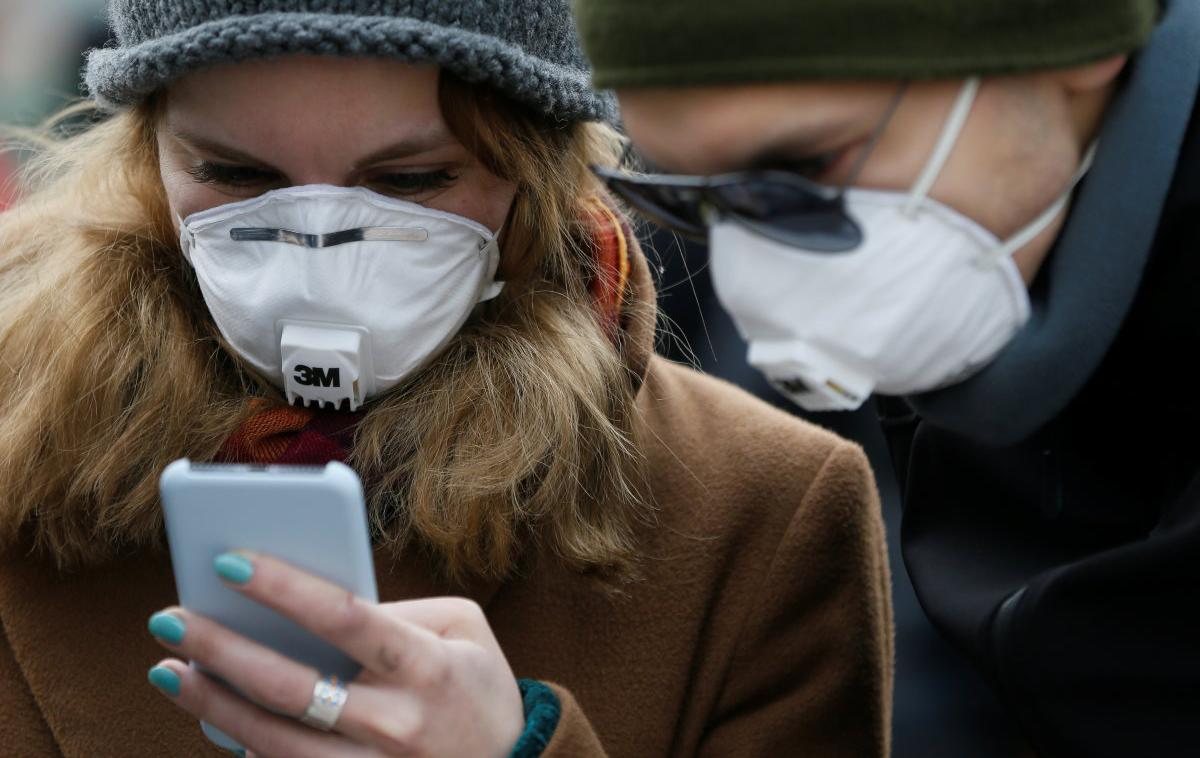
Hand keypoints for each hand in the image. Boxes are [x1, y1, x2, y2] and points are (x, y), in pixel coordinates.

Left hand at [145, 551, 524, 757]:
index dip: (284, 588)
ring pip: (275, 742)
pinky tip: (211, 716)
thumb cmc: (478, 685)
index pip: (346, 619)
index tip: (226, 561)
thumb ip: (398, 611)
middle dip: (222, 650)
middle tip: (168, 618)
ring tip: (168, 670)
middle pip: (292, 688)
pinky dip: (242, 746)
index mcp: (429, 667)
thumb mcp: (464, 630)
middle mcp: (399, 725)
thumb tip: (313, 605)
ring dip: (212, 706)